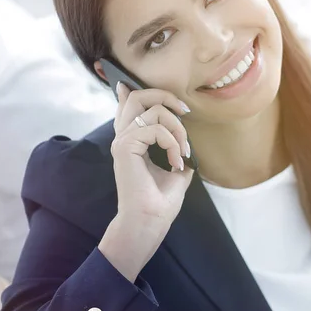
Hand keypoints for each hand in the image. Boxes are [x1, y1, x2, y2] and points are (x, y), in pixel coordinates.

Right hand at [99, 83, 193, 281]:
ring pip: (153, 110)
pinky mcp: (125, 147)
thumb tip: (188, 149)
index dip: (134, 90)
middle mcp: (124, 137)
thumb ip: (176, 153)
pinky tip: (176, 162)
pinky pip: (155, 129)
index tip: (148, 88)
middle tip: (185, 113)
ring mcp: (122, 141)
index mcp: (132, 140)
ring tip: (183, 152)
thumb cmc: (160, 202)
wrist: (150, 221)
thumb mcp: (175, 171)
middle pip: (138, 96)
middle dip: (166, 97)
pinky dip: (173, 143)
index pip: (127, 105)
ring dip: (177, 129)